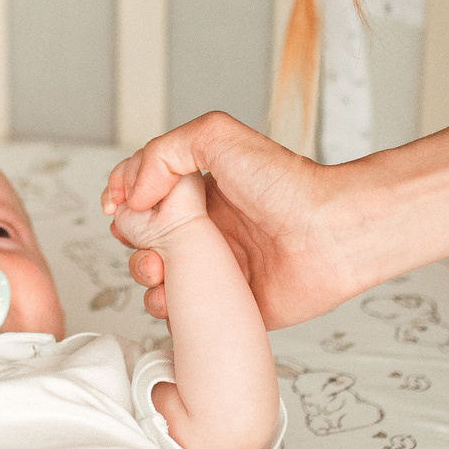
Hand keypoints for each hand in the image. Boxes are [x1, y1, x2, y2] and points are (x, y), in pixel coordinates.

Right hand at [101, 112, 353, 327]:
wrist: (330, 234)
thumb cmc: (286, 183)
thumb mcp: (217, 137)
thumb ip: (164, 151)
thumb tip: (135, 194)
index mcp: (200, 190)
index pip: (144, 191)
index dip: (123, 197)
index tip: (119, 206)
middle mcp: (204, 228)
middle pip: (142, 235)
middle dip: (131, 238)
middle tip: (141, 236)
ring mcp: (214, 266)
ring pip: (155, 274)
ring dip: (143, 272)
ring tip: (161, 268)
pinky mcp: (226, 303)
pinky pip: (181, 311)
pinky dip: (166, 308)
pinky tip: (175, 296)